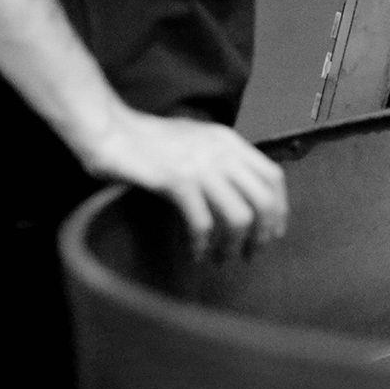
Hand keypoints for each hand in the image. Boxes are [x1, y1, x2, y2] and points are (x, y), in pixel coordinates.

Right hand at [84, 110, 287, 260]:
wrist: (110, 130)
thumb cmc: (149, 140)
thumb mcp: (198, 139)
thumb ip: (222, 158)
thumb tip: (242, 192)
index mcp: (230, 142)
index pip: (274, 177)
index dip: (279, 209)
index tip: (272, 232)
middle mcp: (222, 153)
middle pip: (264, 201)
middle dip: (262, 234)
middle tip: (249, 253)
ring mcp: (201, 167)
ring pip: (239, 216)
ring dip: (233, 245)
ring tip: (221, 258)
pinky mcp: (176, 181)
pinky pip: (202, 223)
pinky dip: (202, 244)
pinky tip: (195, 253)